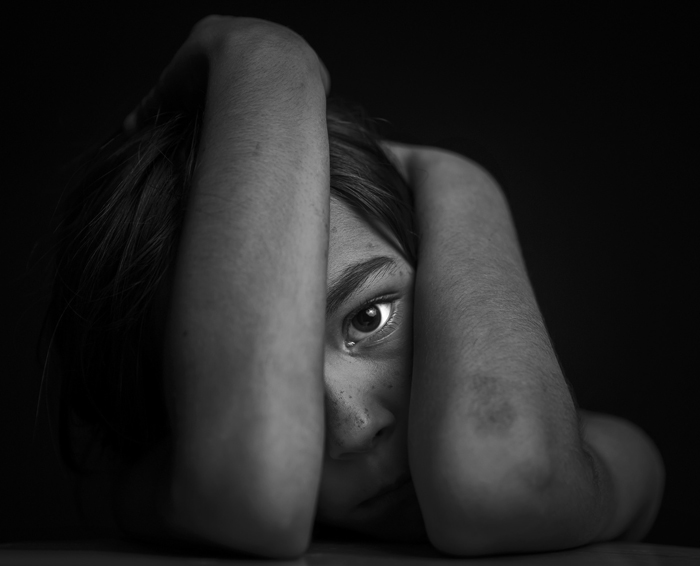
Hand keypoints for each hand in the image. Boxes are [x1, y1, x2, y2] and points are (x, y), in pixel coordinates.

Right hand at [123, 15, 329, 132]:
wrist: (258, 67)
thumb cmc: (211, 74)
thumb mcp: (170, 90)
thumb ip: (151, 106)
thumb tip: (129, 127)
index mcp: (219, 31)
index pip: (212, 52)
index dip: (208, 80)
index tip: (209, 102)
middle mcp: (256, 32)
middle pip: (248, 62)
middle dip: (244, 86)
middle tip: (237, 114)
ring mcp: (287, 47)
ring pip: (281, 73)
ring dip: (273, 94)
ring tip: (264, 121)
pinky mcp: (312, 68)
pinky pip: (308, 87)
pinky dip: (298, 104)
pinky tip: (289, 121)